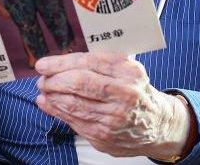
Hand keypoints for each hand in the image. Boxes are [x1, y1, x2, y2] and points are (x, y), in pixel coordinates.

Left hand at [34, 52, 193, 158]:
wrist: (157, 124)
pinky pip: (73, 122)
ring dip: (52, 96)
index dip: (60, 63)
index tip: (44, 64)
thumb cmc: (136, 91)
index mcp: (129, 72)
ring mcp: (114, 118)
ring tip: (43, 90)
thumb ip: (100, 63)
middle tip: (42, 78)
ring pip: (73, 105)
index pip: (88, 63)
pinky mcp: (104, 136)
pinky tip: (49, 104)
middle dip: (54, 80)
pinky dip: (57, 111)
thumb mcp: (127, 69)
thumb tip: (61, 62)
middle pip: (78, 84)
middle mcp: (124, 95)